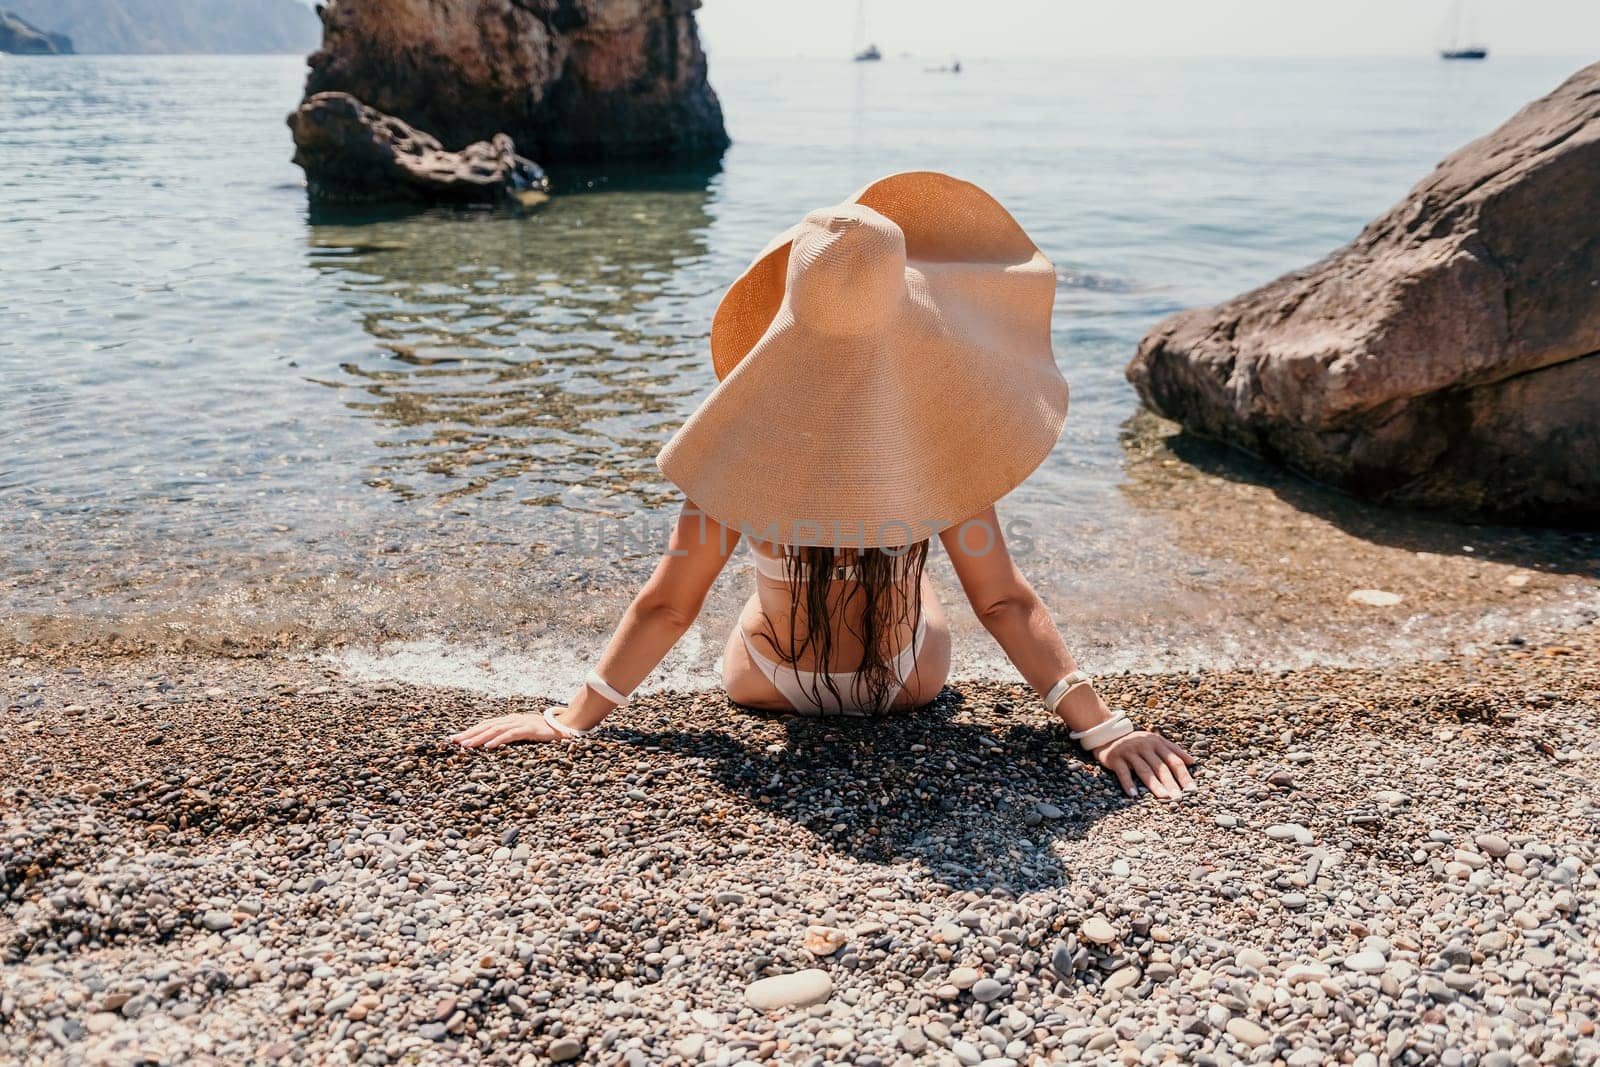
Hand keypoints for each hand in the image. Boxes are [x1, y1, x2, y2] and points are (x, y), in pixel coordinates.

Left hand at [450, 709, 567, 747]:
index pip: (485, 724)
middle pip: (486, 725)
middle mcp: (512, 720)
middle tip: (454, 741)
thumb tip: (494, 744)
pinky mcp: (528, 729)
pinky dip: (498, 740)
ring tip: (467, 746)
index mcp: (509, 720)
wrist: (564, 727)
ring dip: (479, 738)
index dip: (470, 730)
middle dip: (469, 733)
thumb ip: (510, 735)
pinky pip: (510, 735)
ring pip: (495, 730)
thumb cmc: (543, 732)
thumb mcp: (523, 733)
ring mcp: (520, 723)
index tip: (455, 738)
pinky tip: (488, 747)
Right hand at [1093, 731, 1195, 799]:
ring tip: (1164, 797)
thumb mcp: (1155, 742)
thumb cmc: (1137, 743)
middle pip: (1161, 767)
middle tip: (1178, 798)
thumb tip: (1192, 762)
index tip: (1192, 790)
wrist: (1108, 734)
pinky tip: (1134, 795)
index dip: (1184, 775)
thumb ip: (1173, 750)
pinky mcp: (1115, 758)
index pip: (1174, 761)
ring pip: (1144, 770)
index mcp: (1157, 743)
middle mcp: (1144, 746)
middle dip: (1171, 783)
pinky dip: (1128, 783)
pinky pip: (1123, 772)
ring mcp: (1129, 751)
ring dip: (1154, 785)